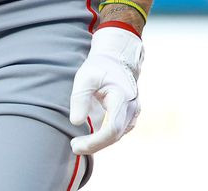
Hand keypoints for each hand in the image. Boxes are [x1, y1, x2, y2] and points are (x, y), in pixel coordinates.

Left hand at [68, 26, 144, 154]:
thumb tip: (76, 122)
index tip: (77, 144)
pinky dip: (104, 137)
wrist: (117, 59)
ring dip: (99, 143)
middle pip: (115, 135)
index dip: (95, 141)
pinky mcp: (129, 116)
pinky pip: (118, 131)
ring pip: (117, 135)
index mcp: (121, 97)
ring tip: (78, 144)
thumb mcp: (85, 77)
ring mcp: (133, 113)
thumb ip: (80, 98)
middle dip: (94, 145)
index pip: (112, 128)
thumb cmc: (99, 67)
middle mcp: (132, 107)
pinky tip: (89, 138)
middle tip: (74, 147)